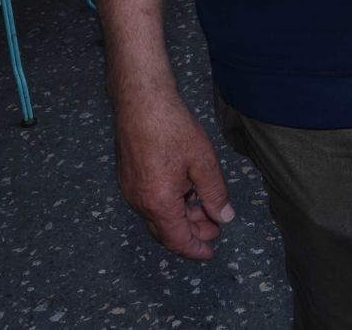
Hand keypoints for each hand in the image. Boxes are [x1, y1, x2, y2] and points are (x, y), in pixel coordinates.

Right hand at [112, 85, 234, 259]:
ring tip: (204, 206)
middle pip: (165, 230)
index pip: (177, 240)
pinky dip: (169, 203)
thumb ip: (215, 193)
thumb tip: (224, 217)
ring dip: (181, 216)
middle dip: (191, 232)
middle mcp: (139, 201)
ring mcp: (129, 189)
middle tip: (214, 227)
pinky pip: (149, 200)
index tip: (210, 252)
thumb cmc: (171, 126)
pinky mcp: (127, 176)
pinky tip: (186, 189)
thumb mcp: (203, 161)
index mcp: (158, 202)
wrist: (141, 100)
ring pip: (157, 215)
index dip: (195, 249)